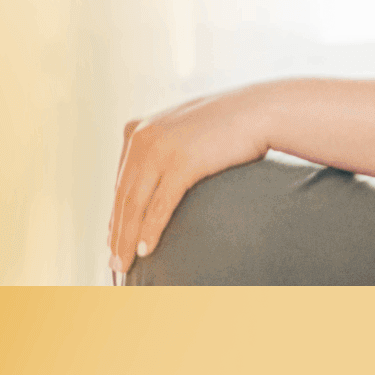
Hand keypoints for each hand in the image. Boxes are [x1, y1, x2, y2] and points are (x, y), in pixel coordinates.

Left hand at [108, 85, 273, 275]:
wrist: (260, 111)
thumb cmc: (228, 124)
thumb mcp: (184, 131)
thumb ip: (164, 148)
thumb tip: (157, 179)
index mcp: (137, 129)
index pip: (120, 182)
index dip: (116, 215)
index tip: (114, 240)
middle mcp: (142, 137)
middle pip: (123, 196)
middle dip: (117, 232)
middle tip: (113, 261)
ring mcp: (161, 149)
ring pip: (136, 204)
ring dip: (127, 238)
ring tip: (124, 264)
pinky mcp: (182, 162)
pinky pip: (160, 205)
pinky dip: (150, 230)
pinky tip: (145, 250)